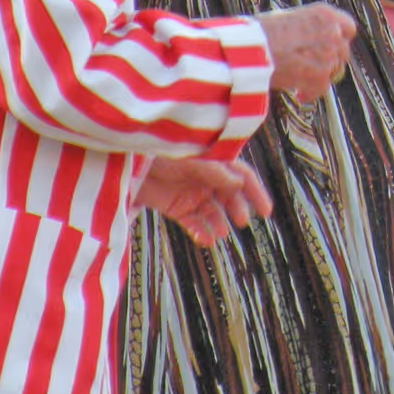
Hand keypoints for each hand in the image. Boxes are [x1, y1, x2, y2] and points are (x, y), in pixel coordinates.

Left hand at [135, 156, 272, 245]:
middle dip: (237, 208)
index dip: (255, 192)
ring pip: (212, 213)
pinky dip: (199, 232)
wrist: (128, 164)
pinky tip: (204, 240)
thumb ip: (213, 171)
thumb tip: (238, 184)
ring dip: (218, 223)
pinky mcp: (176, 207)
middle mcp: (206, 179)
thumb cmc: (159, 153)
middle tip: (241, 221)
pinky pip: (193, 223)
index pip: (241, 176)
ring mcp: (191, 194)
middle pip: (229, 196)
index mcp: (214, 162)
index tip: (266, 211)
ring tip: (219, 233)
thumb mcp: (188, 160)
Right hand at [257, 5, 357, 103]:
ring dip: (320, 76)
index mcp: (324, 14)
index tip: (331, 46)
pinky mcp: (321, 78)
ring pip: (334, 71)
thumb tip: (307, 36)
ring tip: (302, 79)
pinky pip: (321, 89)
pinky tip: (298, 93)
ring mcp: (329, 56)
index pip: (348, 27)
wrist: (250, 50)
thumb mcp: (286, 17)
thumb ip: (306, 26)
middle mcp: (332, 33)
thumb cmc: (259, 32)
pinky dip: (310, 93)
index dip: (339, 38)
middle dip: (330, 59)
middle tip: (313, 65)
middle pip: (342, 51)